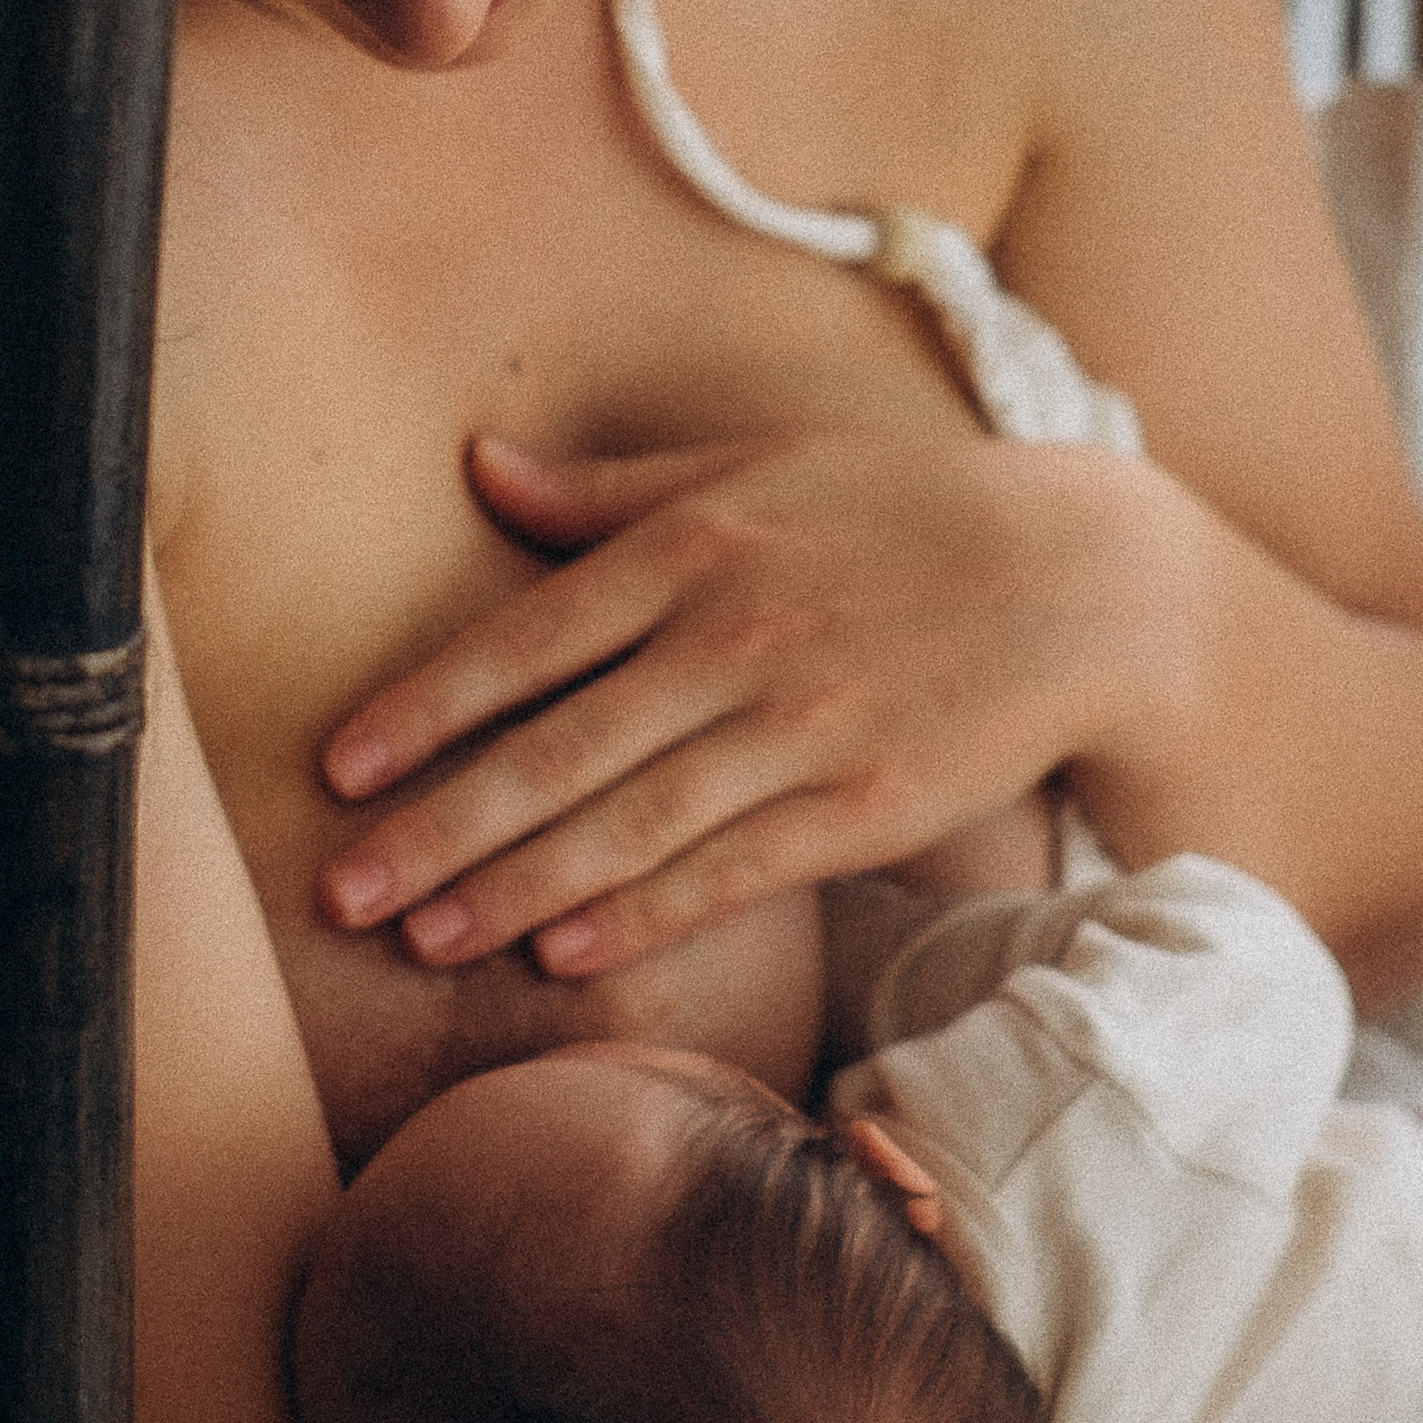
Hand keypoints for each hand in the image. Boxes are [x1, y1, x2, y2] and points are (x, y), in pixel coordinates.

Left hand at [316, 427, 1156, 971]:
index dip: (425, 707)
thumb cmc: (900, 510)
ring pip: (633, 824)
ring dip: (518, 890)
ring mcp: (804, 727)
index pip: (529, 637)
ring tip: (422, 942)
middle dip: (438, 827)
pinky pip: (735, 870)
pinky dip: (647, 914)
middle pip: (559, 750)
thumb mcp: (755, 466)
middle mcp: (736, 636)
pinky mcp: (867, 805)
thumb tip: (479, 467)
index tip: (338, 767)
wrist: (1084, 576)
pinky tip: (566, 956)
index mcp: (696, 544)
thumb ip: (610, 490)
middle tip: (338, 893)